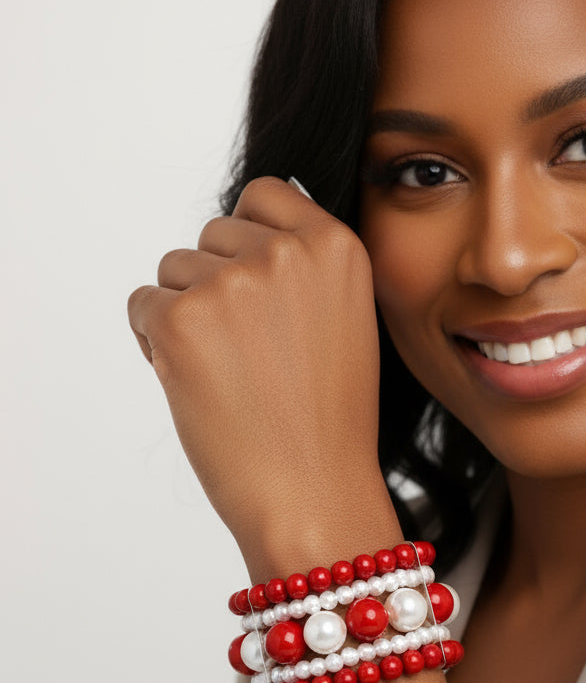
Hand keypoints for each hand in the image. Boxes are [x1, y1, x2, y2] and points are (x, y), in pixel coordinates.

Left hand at [128, 177, 394, 571]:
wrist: (314, 490)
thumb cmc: (330, 418)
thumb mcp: (346, 320)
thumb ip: (305, 267)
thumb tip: (244, 231)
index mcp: (337, 247)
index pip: (264, 193)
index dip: (250, 235)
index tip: (257, 280)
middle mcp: (286, 252)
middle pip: (213, 231)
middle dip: (218, 278)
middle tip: (250, 347)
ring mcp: (232, 283)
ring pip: (174, 268)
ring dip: (187, 310)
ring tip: (230, 369)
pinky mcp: (181, 319)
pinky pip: (142, 304)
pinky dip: (157, 341)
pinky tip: (200, 382)